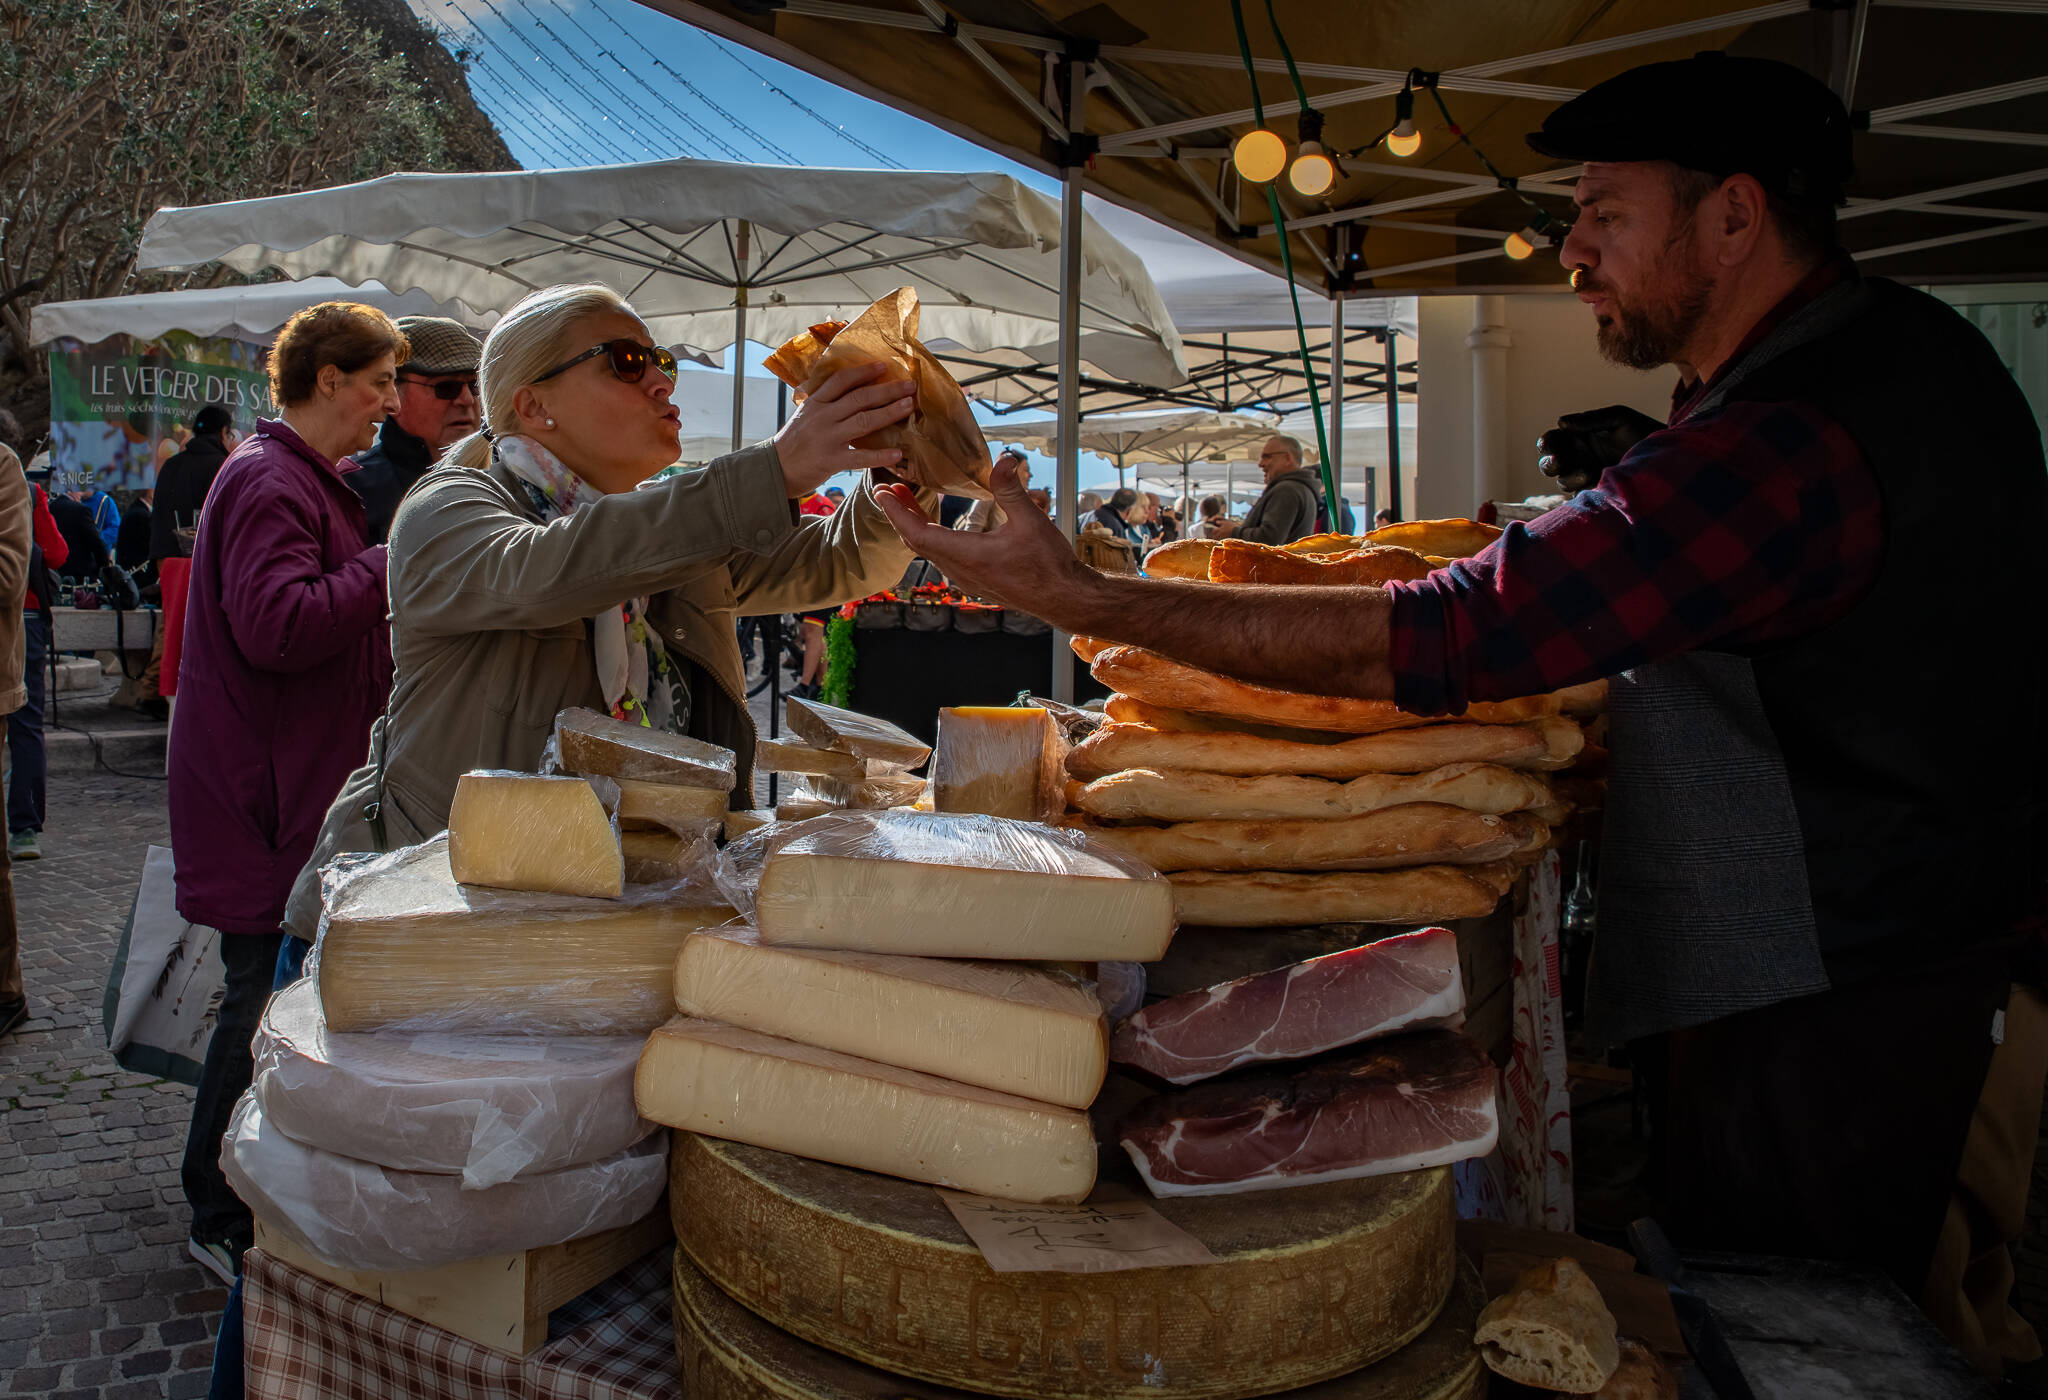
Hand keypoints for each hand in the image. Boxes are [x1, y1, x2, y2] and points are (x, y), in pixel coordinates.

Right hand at [772, 363, 916, 496]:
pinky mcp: (831, 460)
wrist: (775, 468)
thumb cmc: (794, 442)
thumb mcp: (806, 415)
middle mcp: (822, 416)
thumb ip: (826, 404)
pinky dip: (880, 455)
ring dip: (889, 413)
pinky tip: (897, 453)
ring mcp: (827, 438)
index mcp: (815, 402)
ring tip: (909, 407)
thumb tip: (855, 393)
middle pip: (859, 398)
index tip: (884, 366)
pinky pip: (860, 457)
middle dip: (887, 390)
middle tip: (910, 385)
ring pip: (864, 421)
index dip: (864, 372)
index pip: (841, 380)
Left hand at [872, 458, 1090, 614]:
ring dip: (915, 526)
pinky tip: (938, 525)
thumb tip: (1005, 459)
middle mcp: (960, 570)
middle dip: (899, 514)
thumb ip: (1011, 490)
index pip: (917, 533)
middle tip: (887, 489)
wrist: (1065, 598)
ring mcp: (966, 578)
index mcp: (966, 555)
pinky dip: (931, 537)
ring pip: (929, 551)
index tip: (881, 492)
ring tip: (907, 501)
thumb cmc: (1049, 564)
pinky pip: (942, 557)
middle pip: (917, 541)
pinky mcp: (976, 580)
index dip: (896, 512)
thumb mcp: (1030, 521)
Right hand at [1535, 405, 1662, 492]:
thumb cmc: (1645, 432)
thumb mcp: (1619, 418)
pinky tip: (1595, 484)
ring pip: (1562, 481)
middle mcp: (1579, 457)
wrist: (1669, 457)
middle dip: (1550, 464)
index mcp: (1579, 436)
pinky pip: (1579, 496)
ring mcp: (1587, 476)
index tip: (1549, 445)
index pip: (1553, 441)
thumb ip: (1590, 420)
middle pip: (1550, 464)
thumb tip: (1560, 422)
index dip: (1547, 443)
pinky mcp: (1598, 492)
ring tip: (1588, 473)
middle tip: (1558, 462)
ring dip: (1569, 478)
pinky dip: (1582, 491)